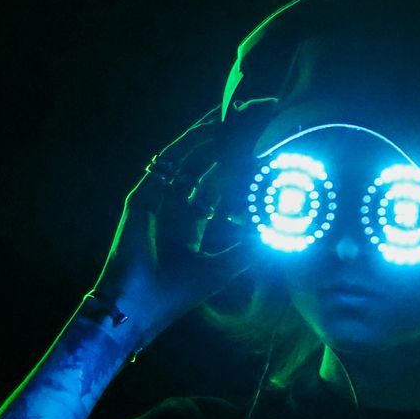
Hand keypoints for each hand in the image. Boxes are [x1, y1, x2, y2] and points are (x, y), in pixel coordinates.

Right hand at [92, 111, 260, 334]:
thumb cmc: (179, 292)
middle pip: (202, 167)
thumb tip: (279, 235)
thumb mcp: (224, 267)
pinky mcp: (142, 195)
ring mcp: (156, 199)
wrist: (140, 303)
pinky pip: (169, 162)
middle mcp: (173, 208)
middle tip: (252, 124)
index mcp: (189, 225)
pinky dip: (189, 143)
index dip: (234, 171)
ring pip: (187, 159)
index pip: (215, 188)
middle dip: (226, 146)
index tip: (257, 156)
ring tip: (238, 115)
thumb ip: (249, 249)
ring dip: (211, 137)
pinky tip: (212, 127)